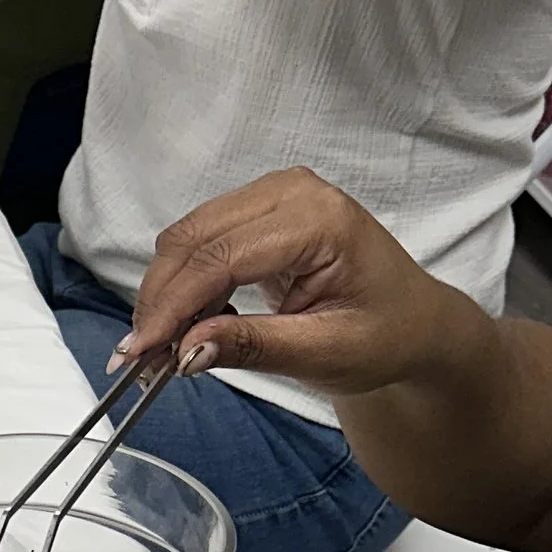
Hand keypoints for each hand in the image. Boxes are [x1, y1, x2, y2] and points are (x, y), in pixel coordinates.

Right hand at [119, 169, 456, 392]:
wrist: (412, 324)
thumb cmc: (386, 334)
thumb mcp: (323, 352)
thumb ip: (251, 346)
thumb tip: (185, 350)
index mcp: (320, 221)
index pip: (221, 256)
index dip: (172, 306)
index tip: (138, 351)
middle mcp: (293, 192)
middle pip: (193, 238)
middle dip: (159, 299)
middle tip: (141, 358)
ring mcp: (274, 194)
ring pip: (187, 237)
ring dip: (166, 293)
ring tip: (163, 347)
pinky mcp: (259, 211)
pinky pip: (201, 241)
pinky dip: (183, 284)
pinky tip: (188, 323)